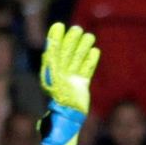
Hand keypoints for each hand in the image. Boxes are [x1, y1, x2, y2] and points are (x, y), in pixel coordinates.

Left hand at [38, 22, 99, 144]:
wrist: (68, 119)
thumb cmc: (58, 101)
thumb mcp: (53, 80)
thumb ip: (52, 63)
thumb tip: (50, 46)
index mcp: (51, 72)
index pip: (53, 51)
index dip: (55, 38)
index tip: (59, 26)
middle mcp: (61, 74)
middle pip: (67, 53)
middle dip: (71, 41)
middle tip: (77, 29)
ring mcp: (72, 79)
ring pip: (78, 60)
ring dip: (83, 48)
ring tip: (89, 36)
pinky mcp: (82, 85)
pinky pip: (87, 70)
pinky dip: (90, 61)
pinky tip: (95, 51)